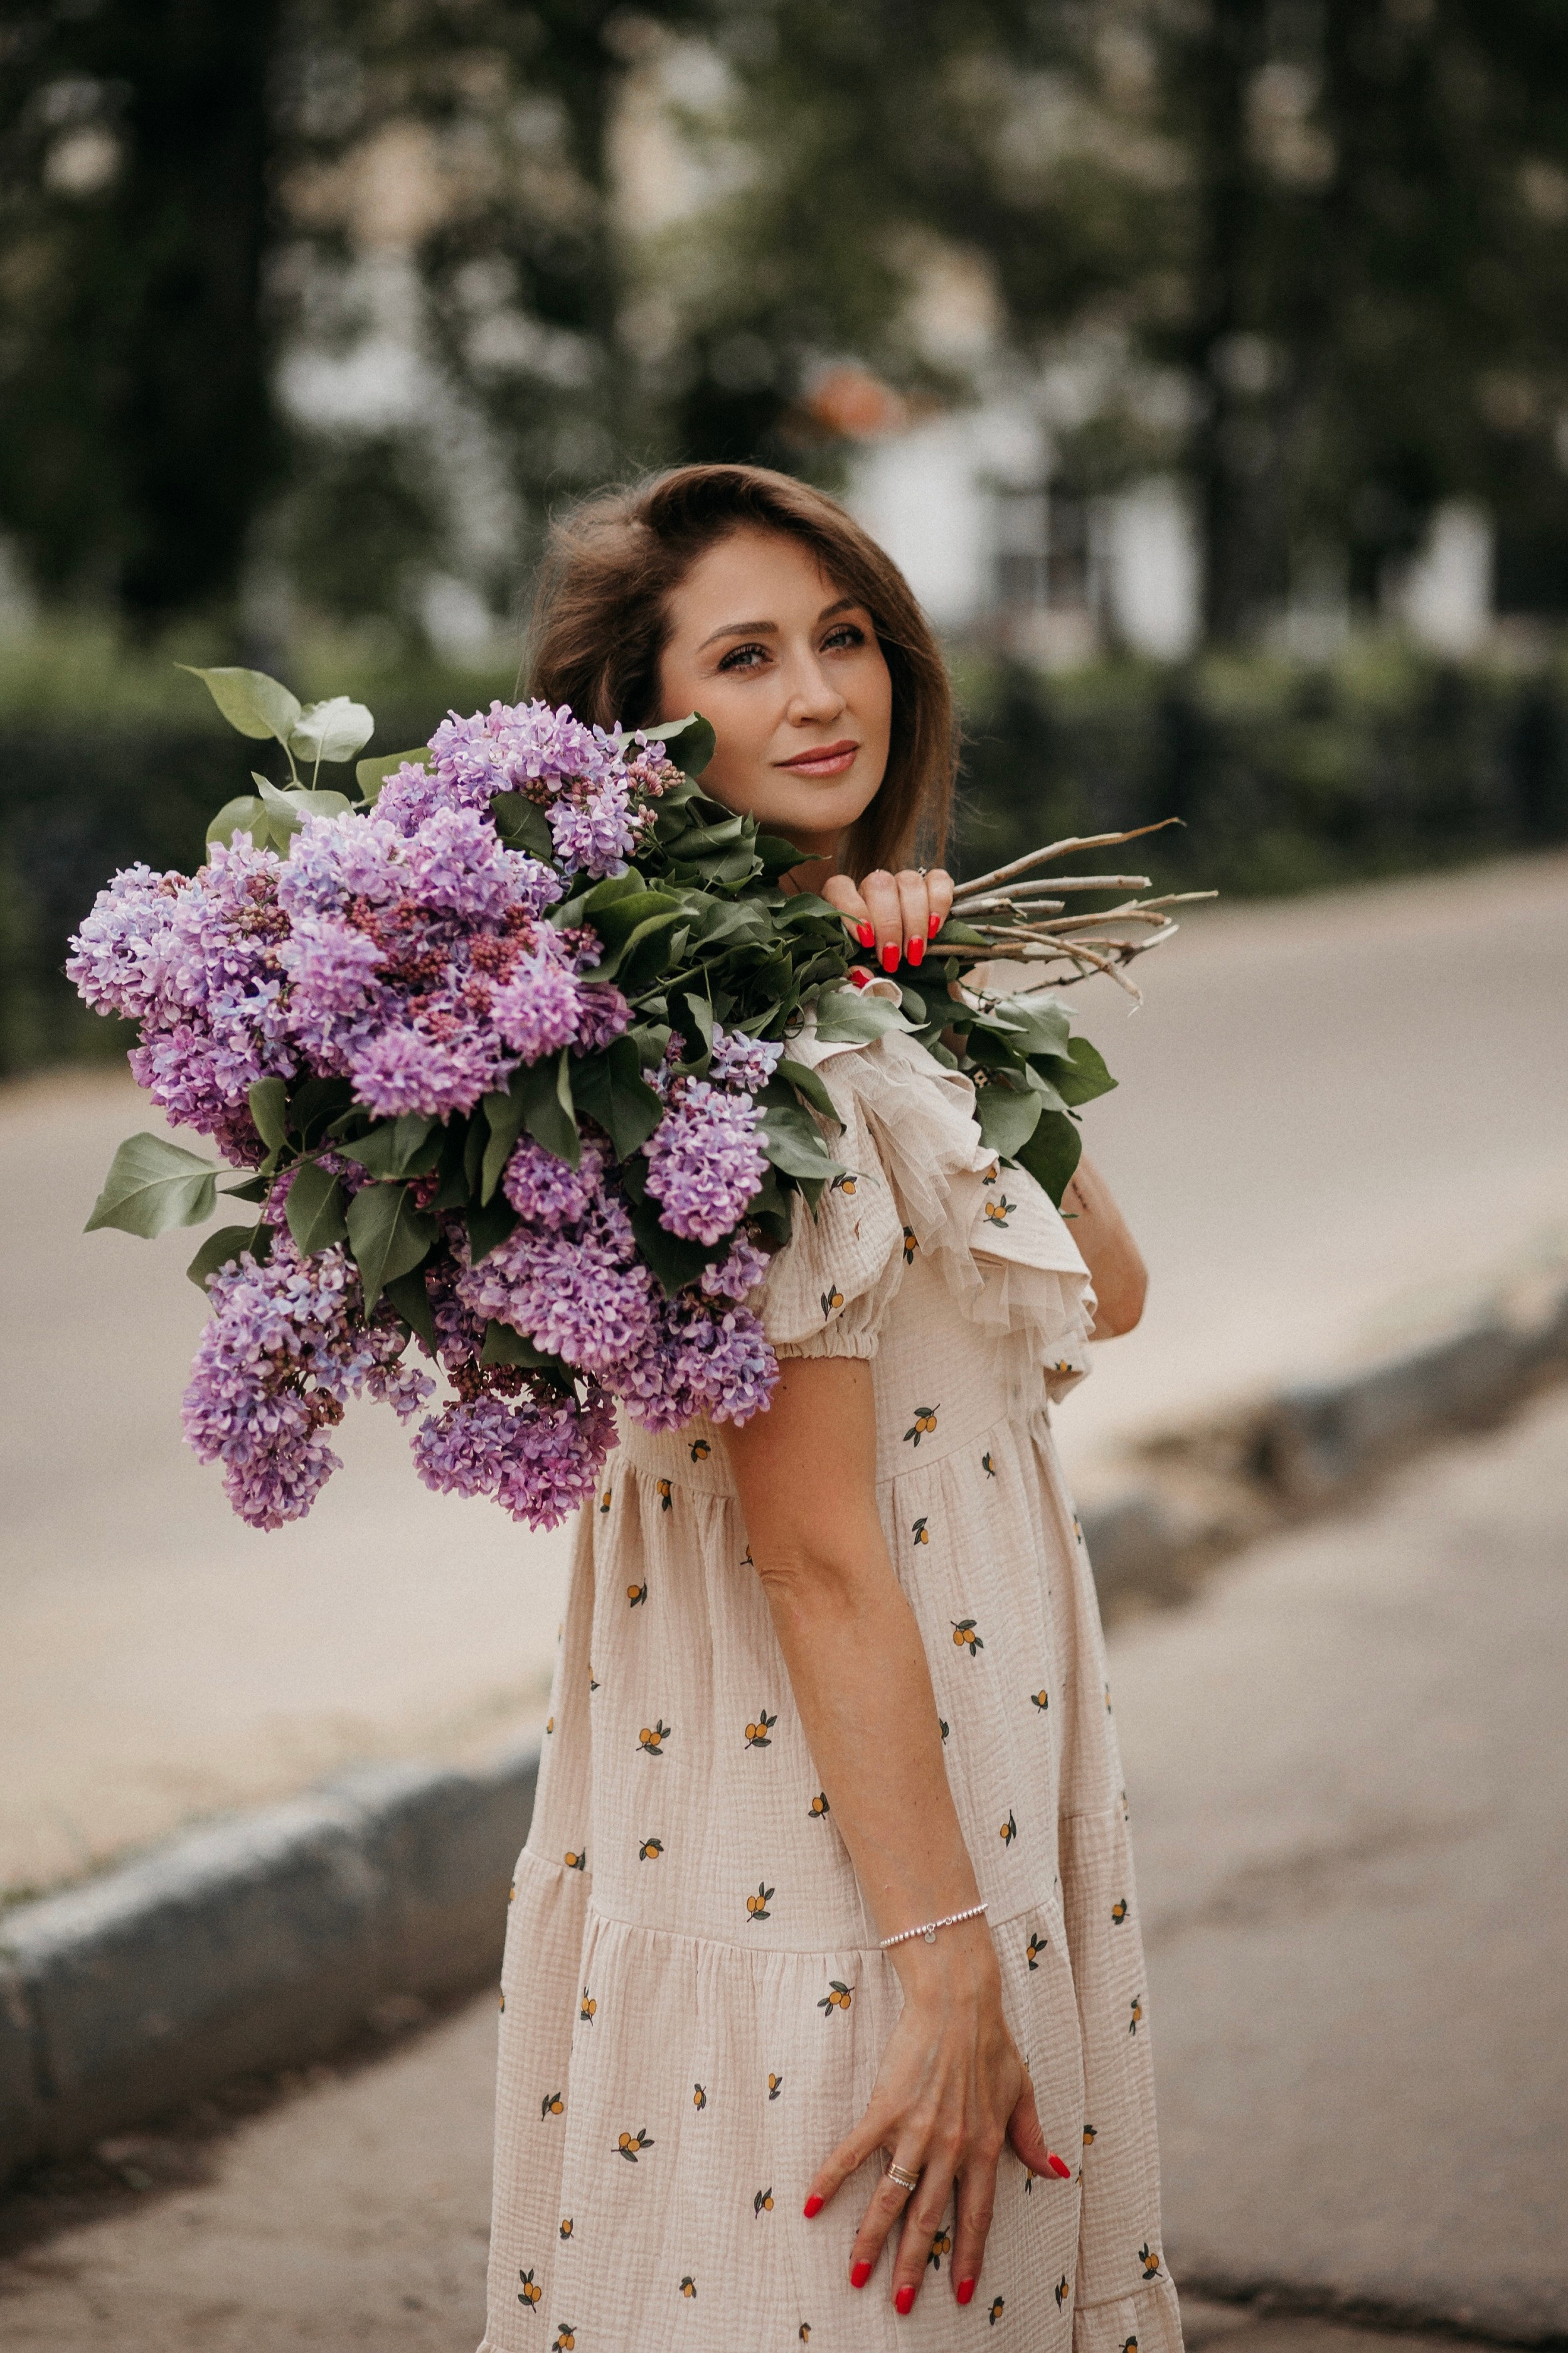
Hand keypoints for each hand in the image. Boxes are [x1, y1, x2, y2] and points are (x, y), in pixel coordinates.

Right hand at [802, 1926, 1066, 2312]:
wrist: (959, 2000)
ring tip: (856, 2274)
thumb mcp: (1021, 2092)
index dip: (969, 2257)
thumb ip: (1032, 2138)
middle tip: (901, 2304)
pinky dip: (831, 2179)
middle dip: (913, 2266)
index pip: (976, 2217)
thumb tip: (1057, 2172)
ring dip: (871, 2240)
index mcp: (982, 2148)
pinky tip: (812, 2204)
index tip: (962, 2292)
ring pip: (891, 2199)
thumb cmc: (991, 2041)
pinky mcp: (884, 2108)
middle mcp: (948, 2148)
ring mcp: (914, 2130)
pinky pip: (853, 2151)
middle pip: (928, 2220)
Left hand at [821, 866, 953, 975]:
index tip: (865, 940)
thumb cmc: (866, 961)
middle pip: (880, 885)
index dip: (852, 910)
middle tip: (893, 958)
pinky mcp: (930, 882)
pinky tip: (935, 927)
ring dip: (914, 919)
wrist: (895, 958)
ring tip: (914, 951)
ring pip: (909, 882)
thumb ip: (850, 973)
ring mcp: (901, 881)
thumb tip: (863, 976)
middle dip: (889, 925)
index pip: (840, 887)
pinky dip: (939, 902)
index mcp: (843, 898)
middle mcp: (872, 885)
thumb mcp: (854, 968)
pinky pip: (938, 880)